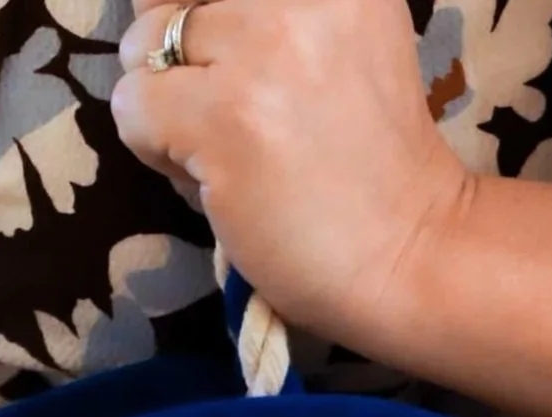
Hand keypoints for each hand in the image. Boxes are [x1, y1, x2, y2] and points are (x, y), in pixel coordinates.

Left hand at [112, 0, 469, 356]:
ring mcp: (260, 52)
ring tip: (235, 156)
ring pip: (144, 48)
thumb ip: (262, 15)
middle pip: (170, 1)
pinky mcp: (225, 118)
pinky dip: (159, 152)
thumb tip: (149, 6)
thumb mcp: (337, 45)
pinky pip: (134, 107)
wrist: (417, 256)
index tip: (238, 71)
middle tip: (246, 123)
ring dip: (171, 110)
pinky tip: (220, 185)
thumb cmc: (375, 165)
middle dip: (186, 65)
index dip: (210, 24)